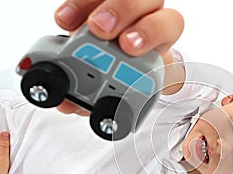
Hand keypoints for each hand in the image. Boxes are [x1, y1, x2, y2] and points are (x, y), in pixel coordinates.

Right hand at [54, 0, 183, 114]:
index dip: (151, 31)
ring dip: (91, 5)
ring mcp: (122, 6)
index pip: (169, 23)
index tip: (128, 47)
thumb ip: (104, 96)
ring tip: (70, 27)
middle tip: (100, 30)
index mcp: (161, 38)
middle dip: (121, 12)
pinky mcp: (99, 2)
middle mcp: (145, 15)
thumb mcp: (126, 89)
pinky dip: (74, 5)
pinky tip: (63, 21)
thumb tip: (67, 104)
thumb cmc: (132, 73)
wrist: (127, 64)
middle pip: (145, 0)